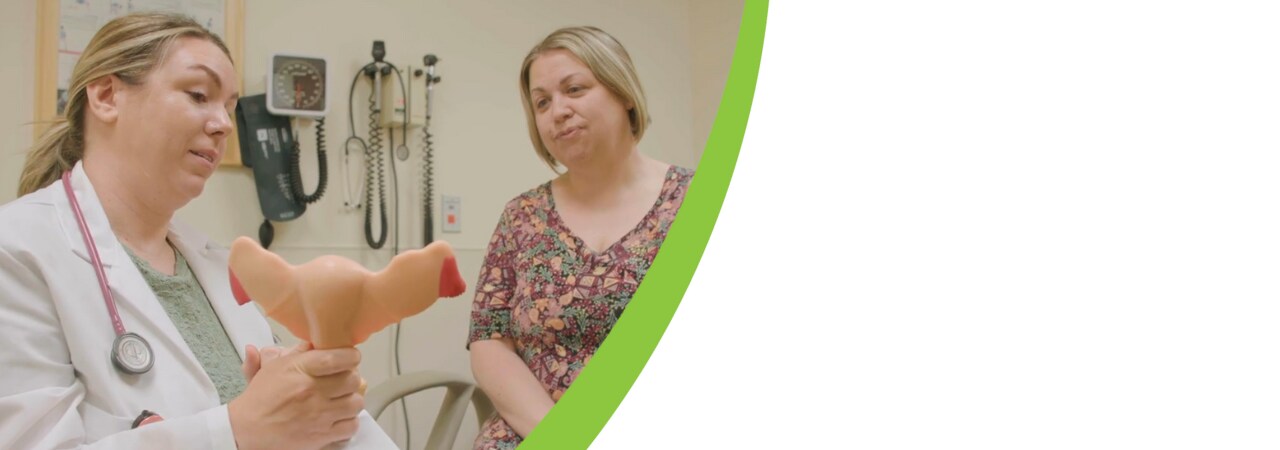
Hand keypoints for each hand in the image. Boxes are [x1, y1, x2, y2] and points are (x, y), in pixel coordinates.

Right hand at [228, 345, 364, 449]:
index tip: (350, 357)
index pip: (339, 357)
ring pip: (356, 403)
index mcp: (301, 370)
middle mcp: (312, 391)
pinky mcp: (322, 435)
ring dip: (351, 400)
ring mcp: (319, 415)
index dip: (350, 356)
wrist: (247, 429)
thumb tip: (315, 341)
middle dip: (350, 379)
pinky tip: (339, 417)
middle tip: (343, 380)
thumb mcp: (275, 367)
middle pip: (352, 380)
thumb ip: (299, 353)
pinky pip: (351, 426)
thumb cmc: (261, 398)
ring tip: (341, 399)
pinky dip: (348, 422)